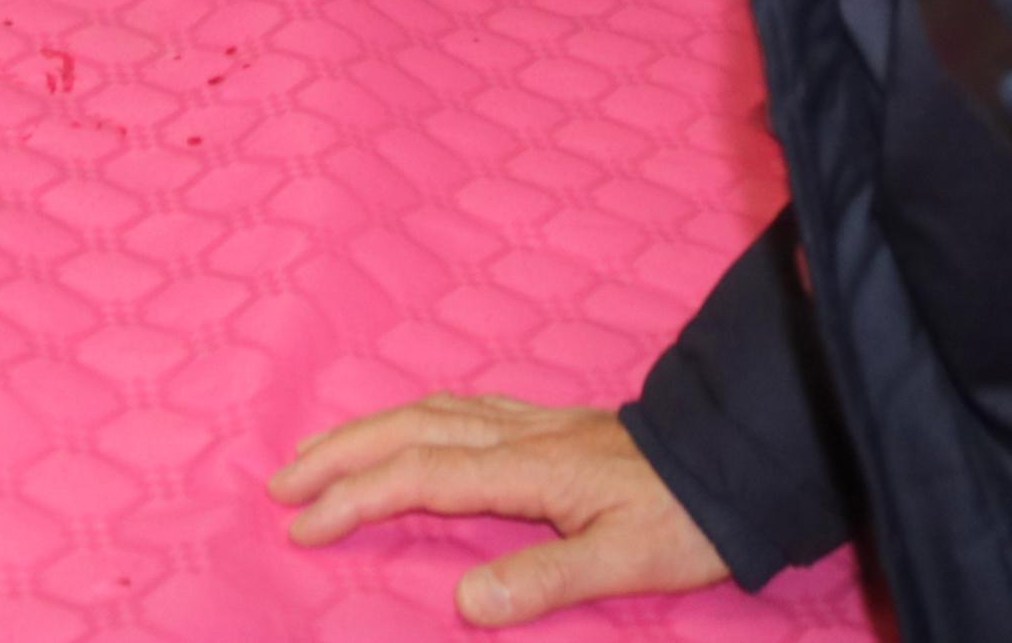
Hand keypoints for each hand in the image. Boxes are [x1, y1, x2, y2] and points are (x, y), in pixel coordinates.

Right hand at [269, 396, 727, 627]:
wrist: (732, 462)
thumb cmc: (682, 520)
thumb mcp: (624, 564)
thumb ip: (544, 581)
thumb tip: (465, 604)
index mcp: (527, 468)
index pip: (419, 477)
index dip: (355, 498)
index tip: (302, 526)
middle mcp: (517, 434)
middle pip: (407, 430)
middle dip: (337, 454)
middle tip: (279, 483)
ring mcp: (529, 422)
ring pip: (427, 411)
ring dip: (364, 430)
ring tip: (316, 453)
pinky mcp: (545, 423)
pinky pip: (455, 407)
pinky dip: (408, 417)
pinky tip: (401, 429)